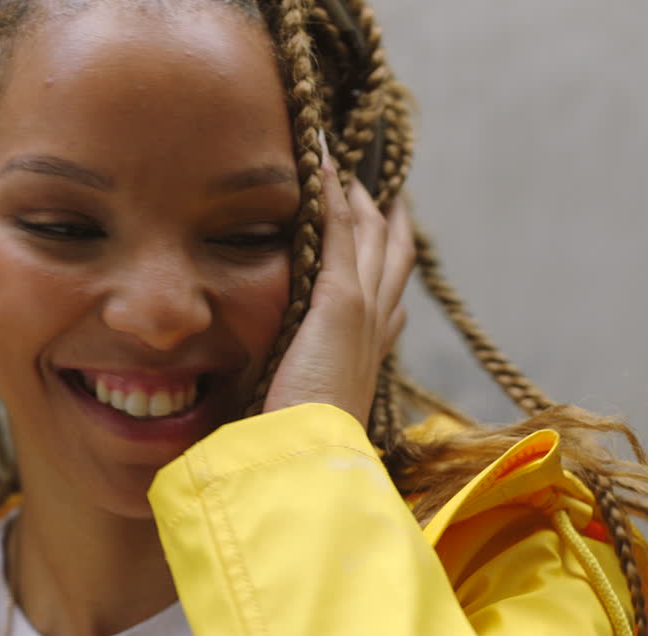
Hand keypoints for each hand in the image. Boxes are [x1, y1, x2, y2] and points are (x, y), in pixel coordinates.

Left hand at [262, 142, 413, 427]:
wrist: (308, 459)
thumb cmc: (294, 447)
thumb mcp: (297, 409)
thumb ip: (289, 388)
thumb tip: (255, 391)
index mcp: (368, 356)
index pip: (388, 299)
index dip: (386, 265)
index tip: (379, 239)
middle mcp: (375, 327)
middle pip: (392, 256)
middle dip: (385, 219)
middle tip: (373, 186)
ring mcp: (363, 309)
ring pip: (370, 235)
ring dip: (356, 195)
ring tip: (341, 164)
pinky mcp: (340, 299)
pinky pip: (339, 230)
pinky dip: (332, 194)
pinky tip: (321, 163)